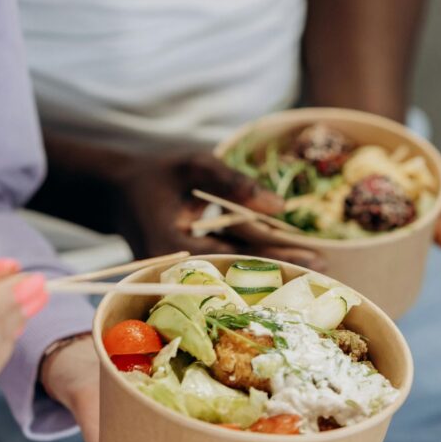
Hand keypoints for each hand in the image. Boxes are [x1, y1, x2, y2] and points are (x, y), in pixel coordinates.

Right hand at [124, 152, 326, 270]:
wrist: (115, 194)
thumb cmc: (154, 174)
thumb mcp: (194, 165)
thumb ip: (234, 183)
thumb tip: (281, 205)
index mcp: (172, 245)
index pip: (235, 255)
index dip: (275, 256)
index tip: (312, 255)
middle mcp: (175, 269)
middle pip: (239, 272)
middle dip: (282, 268)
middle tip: (325, 268)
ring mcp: (179, 276)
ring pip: (235, 274)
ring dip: (273, 269)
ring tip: (314, 266)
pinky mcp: (185, 275)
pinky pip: (225, 269)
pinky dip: (254, 264)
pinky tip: (286, 262)